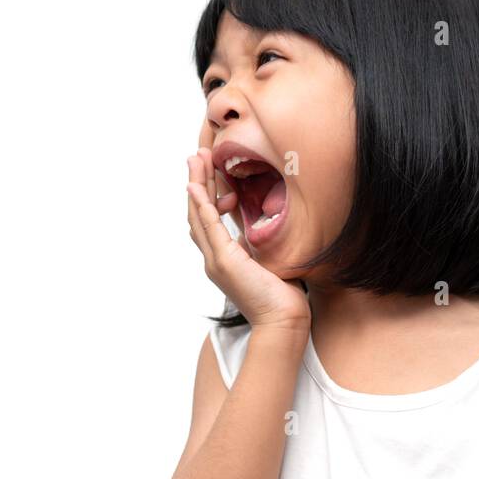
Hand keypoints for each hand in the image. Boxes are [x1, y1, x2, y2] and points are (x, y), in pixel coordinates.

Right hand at [186, 147, 310, 333]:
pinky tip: (198, 188)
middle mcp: (215, 259)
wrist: (283, 321)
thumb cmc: (283, 296)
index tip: (209, 170)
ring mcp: (216, 261)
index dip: (206, 195)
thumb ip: (260, 243)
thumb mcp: (270, 259)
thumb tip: (265, 224)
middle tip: (195, 157)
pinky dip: (202, 207)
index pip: (208, 221)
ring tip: (195, 161)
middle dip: (196, 183)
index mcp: (225, 259)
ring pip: (199, 217)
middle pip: (197, 214)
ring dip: (196, 187)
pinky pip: (209, 228)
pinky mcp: (224, 262)